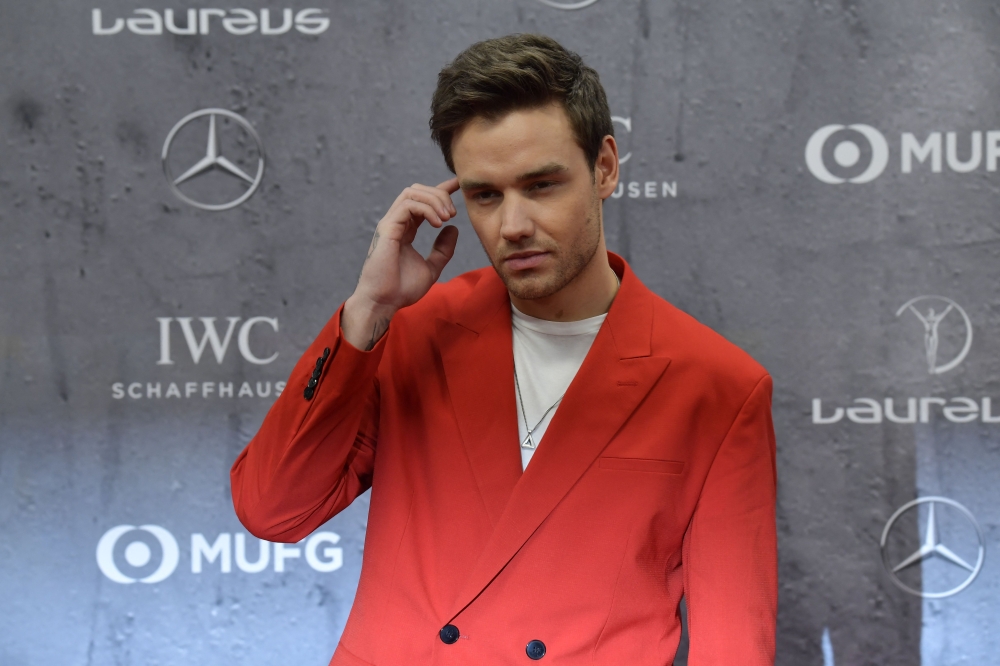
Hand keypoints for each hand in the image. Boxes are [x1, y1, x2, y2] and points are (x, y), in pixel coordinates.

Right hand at [342, 178, 460, 349]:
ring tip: (447, 217)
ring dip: (434, 200)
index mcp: (405, 229)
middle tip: (453, 213)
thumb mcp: (431, 268)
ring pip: (412, 192)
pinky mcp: (387, 228)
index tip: (458, 185)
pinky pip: (408, 205)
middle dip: (440, 194)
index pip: (422, 201)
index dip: (441, 189)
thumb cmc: (402, 289)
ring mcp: (390, 223)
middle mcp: (396, 222)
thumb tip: (453, 228)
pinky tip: (438, 223)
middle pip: (418, 190)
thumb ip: (442, 250)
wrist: (384, 302)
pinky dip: (427, 209)